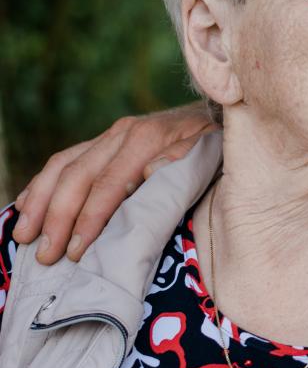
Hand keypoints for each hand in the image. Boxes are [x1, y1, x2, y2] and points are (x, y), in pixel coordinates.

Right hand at [13, 103, 212, 263]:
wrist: (223, 112)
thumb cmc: (218, 142)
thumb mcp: (211, 150)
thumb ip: (182, 160)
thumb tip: (149, 171)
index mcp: (147, 138)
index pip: (108, 184)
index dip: (89, 219)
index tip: (75, 251)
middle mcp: (123, 133)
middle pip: (78, 177)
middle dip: (56, 218)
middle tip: (44, 255)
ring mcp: (112, 135)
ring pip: (63, 166)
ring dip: (39, 202)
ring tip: (24, 235)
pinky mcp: (106, 139)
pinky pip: (66, 159)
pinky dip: (42, 184)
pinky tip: (25, 206)